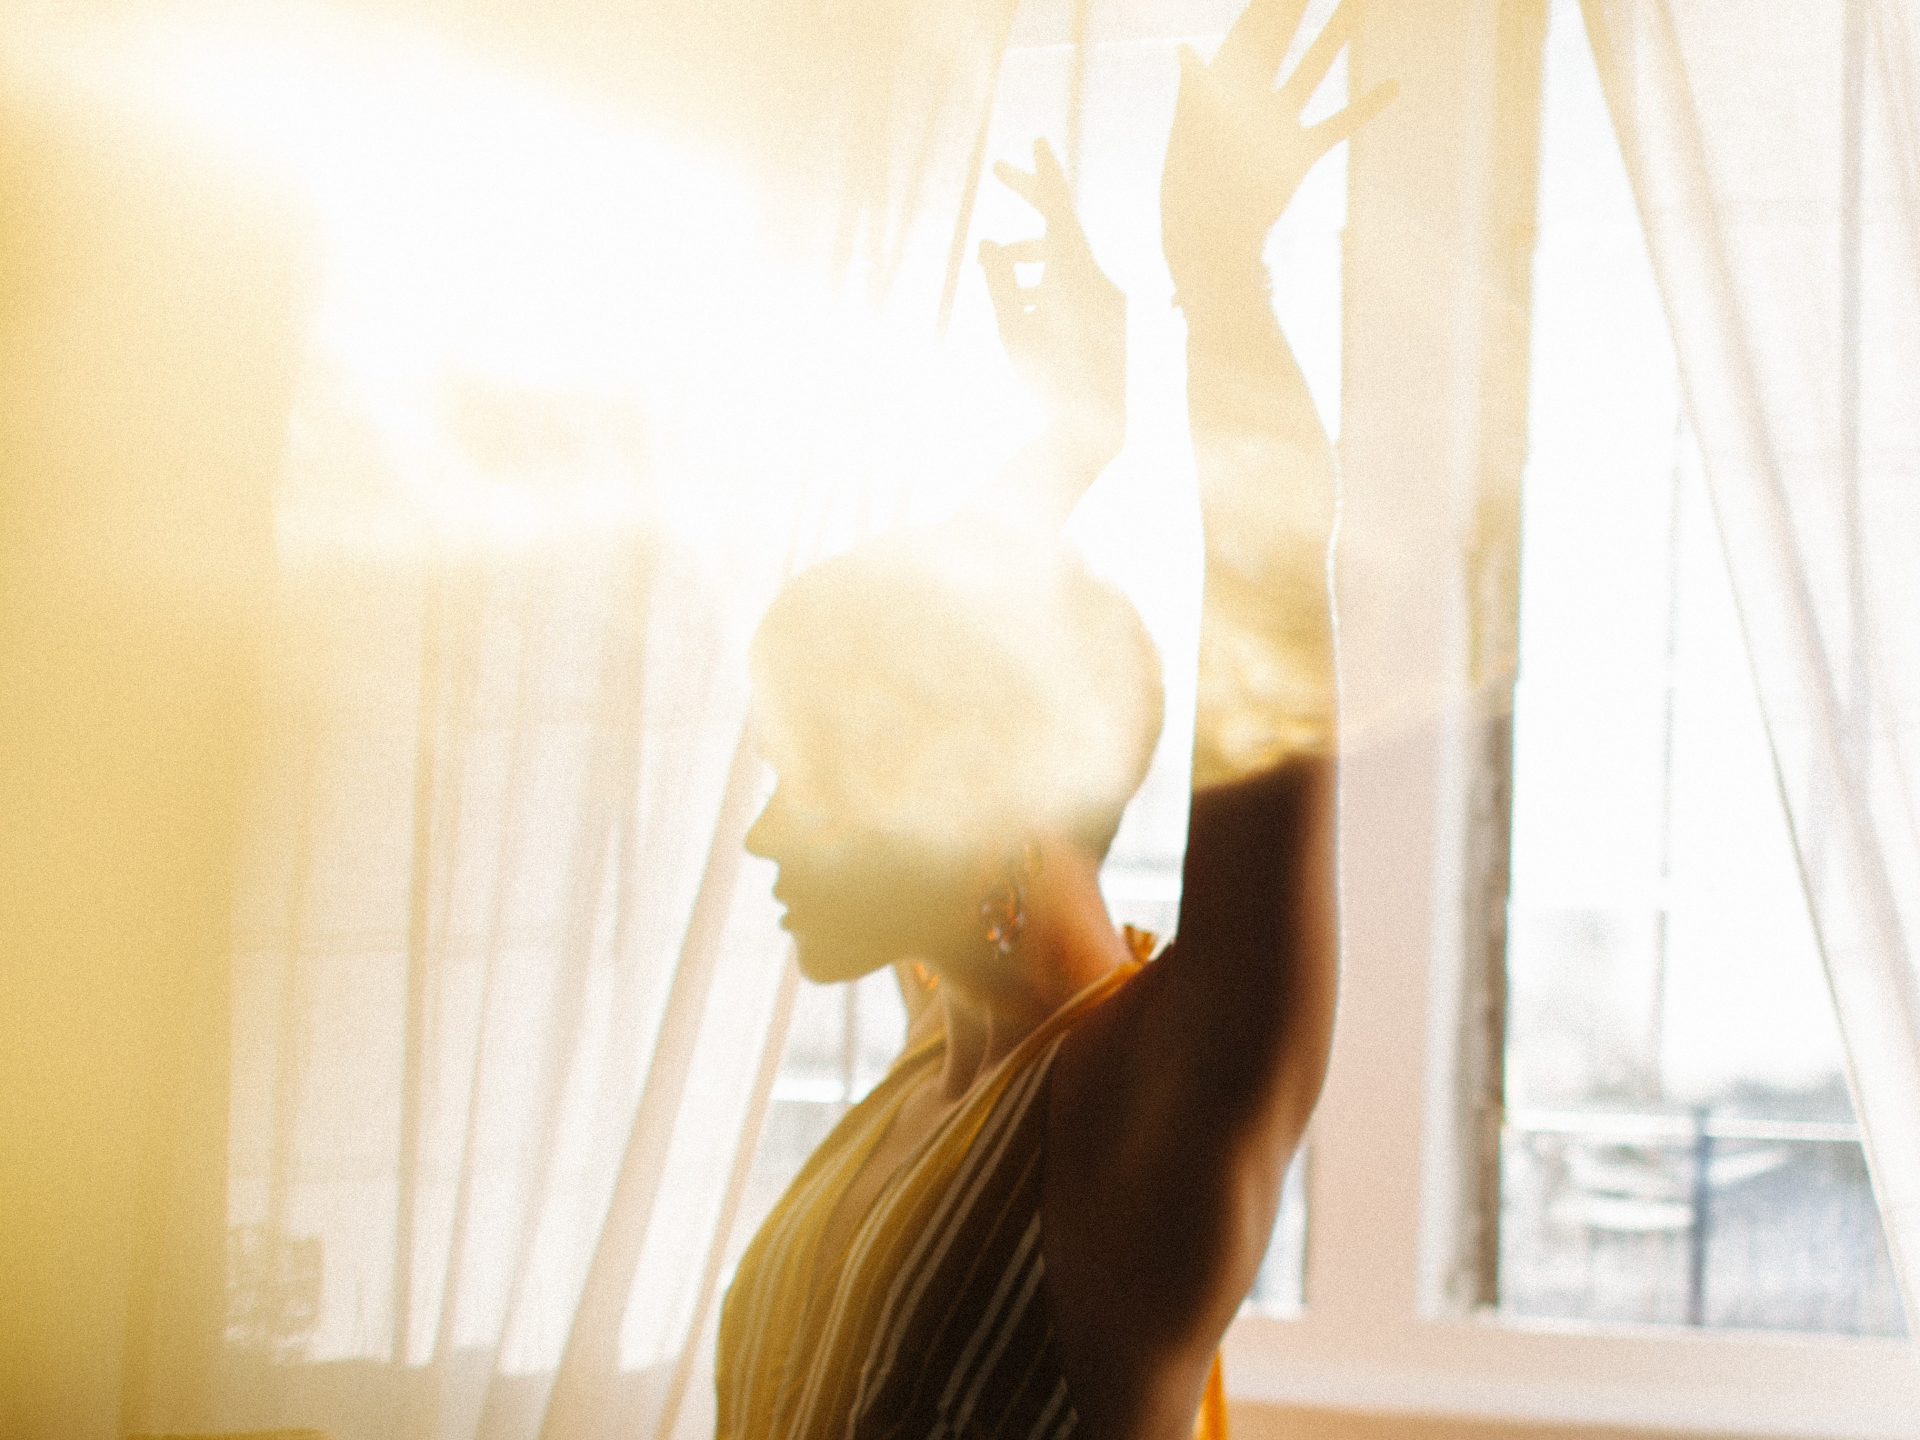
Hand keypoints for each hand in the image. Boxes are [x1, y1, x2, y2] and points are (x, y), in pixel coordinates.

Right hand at [980, 139, 1125, 466]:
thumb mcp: (1010, 329)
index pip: (1058, 208)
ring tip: (1002, 289)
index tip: (1037, 142)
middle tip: (999, 172)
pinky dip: (1049, 289)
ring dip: (1031, 265)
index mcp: (1073, 274)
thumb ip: (998, 280)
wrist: (1094, 432)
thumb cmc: (1045, 383)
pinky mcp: (1114, 319)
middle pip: (1060, 226)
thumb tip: (988, 243)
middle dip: (1028, 203)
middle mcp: (1098, 279)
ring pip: (1065, 262)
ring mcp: (1110, 299)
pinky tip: (1028, 317)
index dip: (1043, 174)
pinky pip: (1078, 288)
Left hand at [1161, 0, 1395, 294]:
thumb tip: (1181, 51)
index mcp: (1224, 86)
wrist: (1212, 240)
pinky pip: (1335, 125)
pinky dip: (1363, 108)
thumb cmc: (1194, 190)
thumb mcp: (1195, 136)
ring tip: (1359, 4)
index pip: (1252, 29)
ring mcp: (1278, 125)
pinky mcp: (1297, 155)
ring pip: (1314, 69)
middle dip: (1300, 4)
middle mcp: (1253, 97)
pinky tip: (1392, 86)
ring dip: (1337, 36)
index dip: (1271, 2)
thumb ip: (1198, 90)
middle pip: (1283, 37)